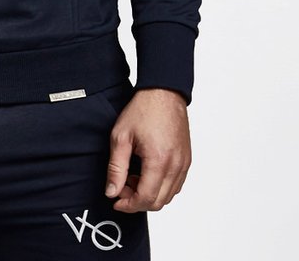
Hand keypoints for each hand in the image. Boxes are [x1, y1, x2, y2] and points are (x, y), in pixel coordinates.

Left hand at [104, 87, 190, 212]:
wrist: (163, 92)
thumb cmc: (143, 110)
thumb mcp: (121, 137)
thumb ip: (116, 168)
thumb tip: (111, 191)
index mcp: (159, 161)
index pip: (146, 199)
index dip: (129, 205)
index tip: (116, 201)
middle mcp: (176, 166)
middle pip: (158, 202)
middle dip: (137, 201)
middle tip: (122, 187)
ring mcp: (184, 164)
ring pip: (168, 196)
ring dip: (150, 195)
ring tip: (132, 177)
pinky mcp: (187, 160)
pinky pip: (176, 184)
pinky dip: (161, 187)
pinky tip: (146, 173)